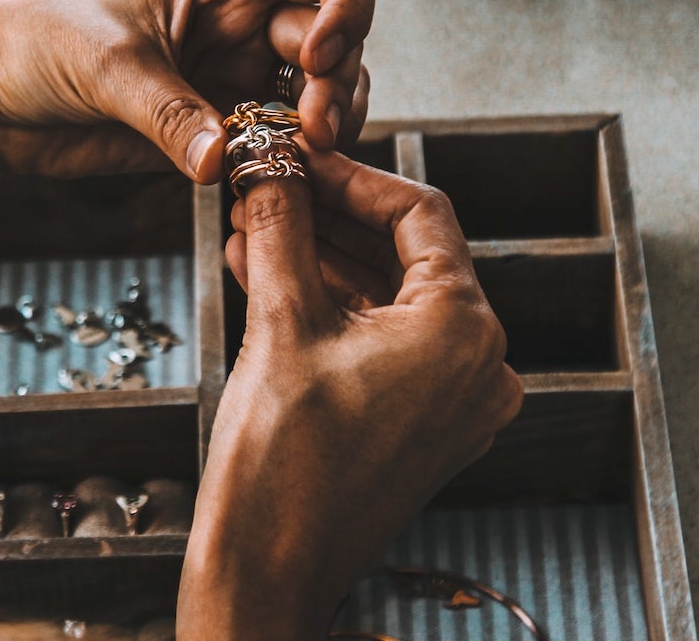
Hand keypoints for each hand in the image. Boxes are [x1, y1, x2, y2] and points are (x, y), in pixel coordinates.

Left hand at [0, 0, 374, 180]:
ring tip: (297, 155)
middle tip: (309, 130)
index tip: (318, 56)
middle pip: (341, 40)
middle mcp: (246, 22)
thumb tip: (222, 160)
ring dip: (327, 125)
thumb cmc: (37, 39)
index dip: (349, 6)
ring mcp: (238, 76)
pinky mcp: (220, 128)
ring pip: (324, 96)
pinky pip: (282, 143)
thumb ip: (167, 112)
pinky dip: (294, 161)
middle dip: (338, 84)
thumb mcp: (104, 62)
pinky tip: (275, 175)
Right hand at [177, 149, 522, 640]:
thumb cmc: (281, 463)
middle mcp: (475, 363)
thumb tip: (268, 166)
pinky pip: (376, 336)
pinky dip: (327, 302)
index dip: (352, 176)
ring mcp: (450, 395)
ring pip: (383, 294)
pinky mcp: (418, 416)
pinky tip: (265, 268)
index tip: (298, 157)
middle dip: (327, 215)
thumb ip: (280, 228)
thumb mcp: (281, 322)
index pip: (419, 215)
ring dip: (318, 255)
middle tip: (268, 186)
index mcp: (462, 331)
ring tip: (252, 223)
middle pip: (401, 253)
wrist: (266, 572)